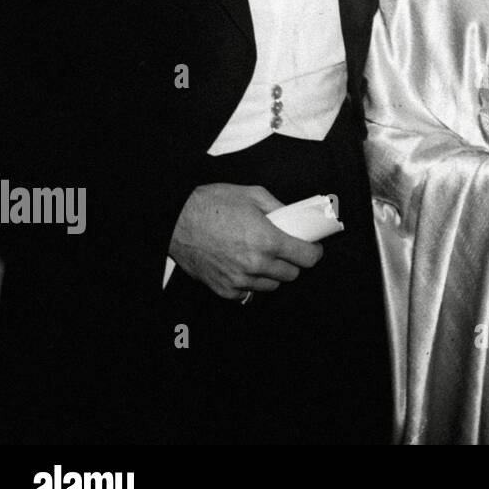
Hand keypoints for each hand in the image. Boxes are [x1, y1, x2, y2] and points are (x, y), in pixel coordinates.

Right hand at [169, 183, 322, 300]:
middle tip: (286, 249)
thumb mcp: (253, 195)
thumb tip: (294, 217)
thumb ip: (279, 208)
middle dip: (293, 262)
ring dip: (273, 273)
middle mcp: (255, 264)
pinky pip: (248, 293)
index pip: (307, 258)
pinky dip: (251, 283)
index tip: (312, 248)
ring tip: (263, 257)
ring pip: (271, 286)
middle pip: (291, 274)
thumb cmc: (210, 205)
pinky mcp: (223, 289)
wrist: (175, 219)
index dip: (313, 252)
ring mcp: (238, 280)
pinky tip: (245, 266)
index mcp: (267, 241)